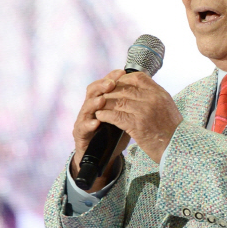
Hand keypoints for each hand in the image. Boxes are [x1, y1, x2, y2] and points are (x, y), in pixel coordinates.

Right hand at [71, 70, 130, 191]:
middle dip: (102, 86)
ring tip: (102, 100)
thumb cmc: (114, 134)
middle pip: (93, 91)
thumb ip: (130, 104)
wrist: (101, 156)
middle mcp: (90, 108)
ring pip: (86, 107)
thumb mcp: (125, 117)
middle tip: (111, 82)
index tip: (121, 72)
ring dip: (94, 103)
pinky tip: (96, 123)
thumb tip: (146, 88)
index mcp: (101, 100)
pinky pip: (82, 128)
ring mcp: (83, 120)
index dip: (112, 77)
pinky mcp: (80, 134)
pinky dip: (89, 125)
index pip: (104, 84)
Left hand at [96, 70, 182, 163]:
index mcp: (159, 93)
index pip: (138, 77)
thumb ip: (154, 96)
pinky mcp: (136, 125)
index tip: (115, 84)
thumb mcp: (167, 106)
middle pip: (124, 89)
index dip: (123, 79)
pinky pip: (115, 116)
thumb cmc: (172, 130)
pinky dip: (105, 115)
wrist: (177, 147)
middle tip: (101, 96)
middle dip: (110, 92)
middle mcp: (152, 99)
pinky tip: (100, 116)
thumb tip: (139, 90)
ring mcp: (144, 111)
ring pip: (117, 101)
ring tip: (98, 106)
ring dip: (105, 104)